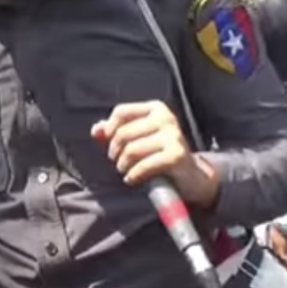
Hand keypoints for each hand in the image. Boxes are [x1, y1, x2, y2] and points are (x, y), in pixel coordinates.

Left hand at [91, 101, 219, 208]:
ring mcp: (173, 136)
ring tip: (126, 170)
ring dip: (123, 165)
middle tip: (118, 162)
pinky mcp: (176, 155)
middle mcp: (166, 118)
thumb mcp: (138, 138)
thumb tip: (96, 130)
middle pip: (123, 133)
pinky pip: (143, 165)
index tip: (109, 142)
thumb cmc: (159, 154)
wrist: (190, 175)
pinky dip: (133, 175)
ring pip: (131, 150)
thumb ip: (115, 131)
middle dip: (115, 151)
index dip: (109, 128)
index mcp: (156, 108)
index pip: (121, 112)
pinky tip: (132, 179)